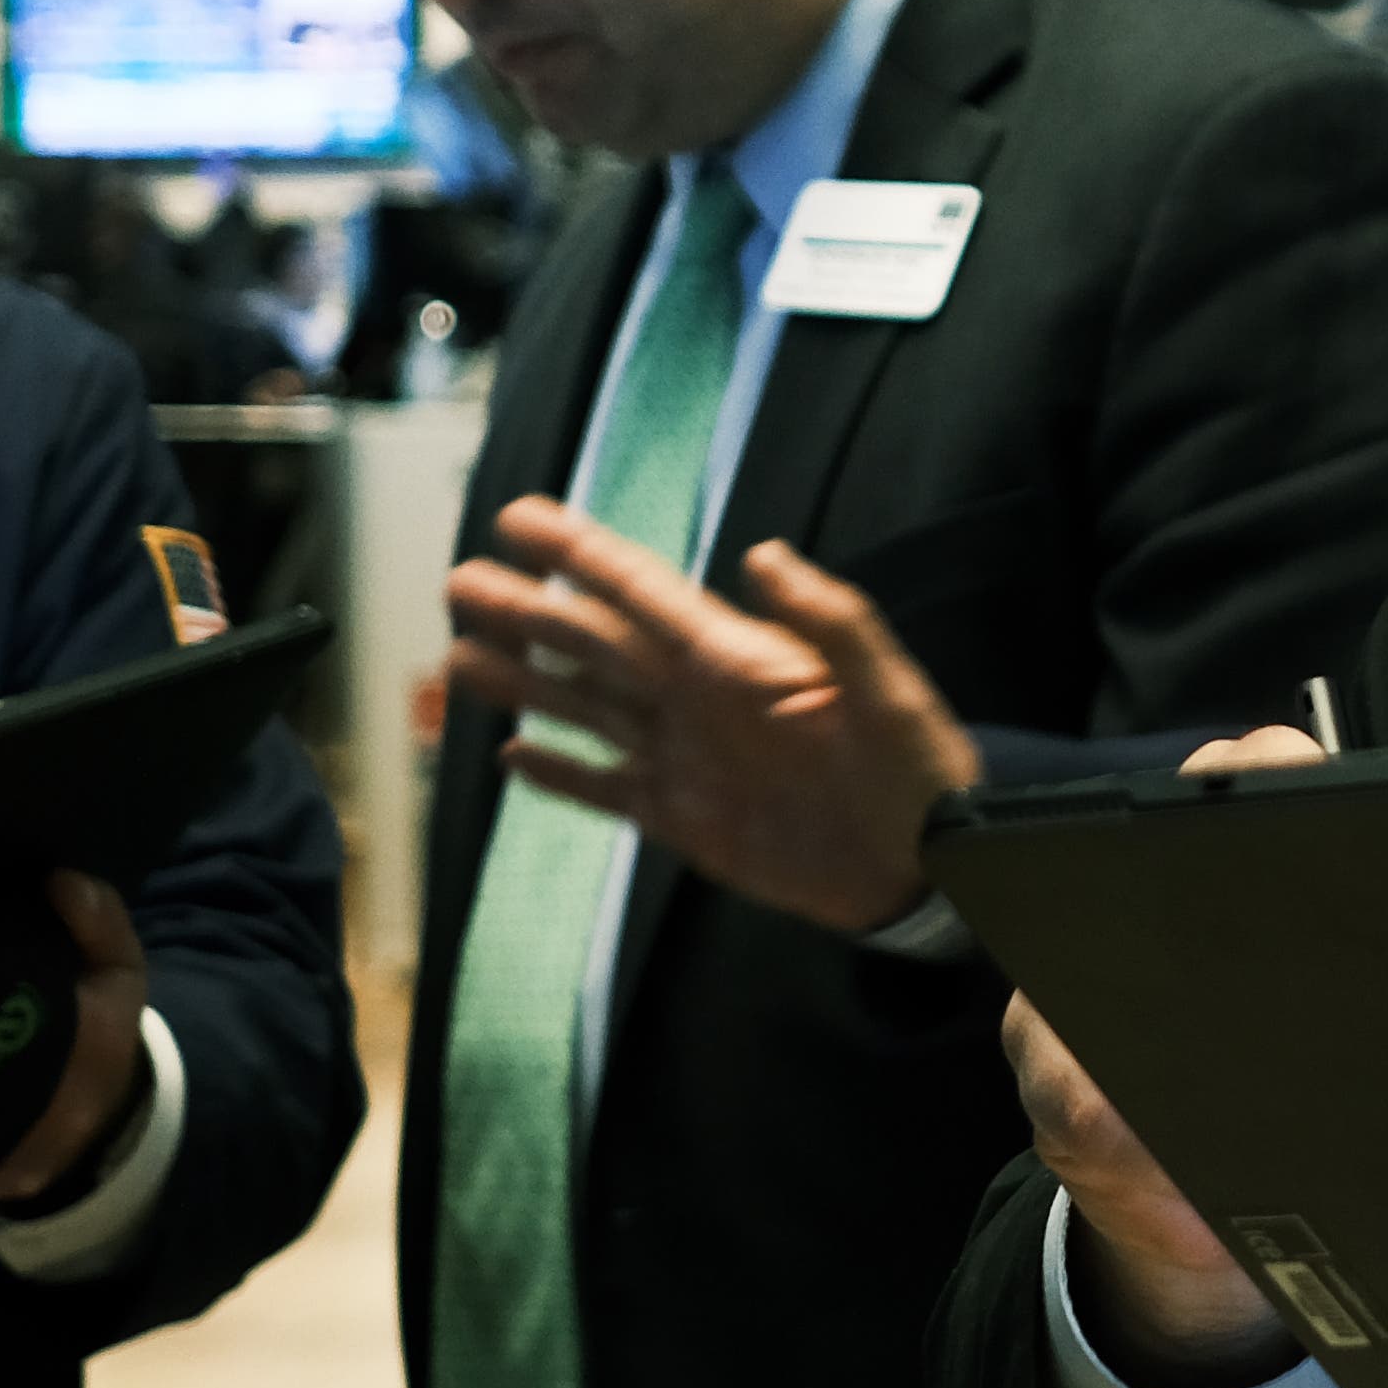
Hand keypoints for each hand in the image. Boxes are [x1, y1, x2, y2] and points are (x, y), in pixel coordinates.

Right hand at [448, 501, 981, 932]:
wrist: (927, 869)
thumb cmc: (918, 771)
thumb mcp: (888, 692)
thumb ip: (832, 622)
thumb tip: (765, 554)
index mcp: (738, 659)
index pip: (642, 593)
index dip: (581, 554)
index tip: (521, 517)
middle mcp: (699, 700)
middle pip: (594, 644)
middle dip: (528, 611)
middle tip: (460, 579)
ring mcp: (686, 759)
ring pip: (585, 710)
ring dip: (526, 683)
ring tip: (460, 656)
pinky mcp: (685, 819)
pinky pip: (606, 789)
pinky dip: (559, 776)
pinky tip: (512, 756)